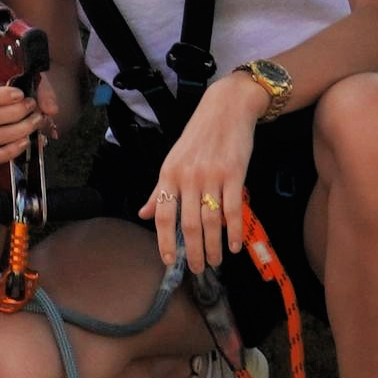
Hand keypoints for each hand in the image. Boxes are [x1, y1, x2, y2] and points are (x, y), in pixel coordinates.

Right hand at [0, 75, 57, 168]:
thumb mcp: (30, 83)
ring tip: (36, 122)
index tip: (20, 94)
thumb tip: (51, 110)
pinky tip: (26, 141)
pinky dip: (12, 151)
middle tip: (33, 108)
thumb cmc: (20, 93)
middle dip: (16, 114)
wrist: (19, 107)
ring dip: (19, 130)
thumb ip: (42, 92)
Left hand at [142, 86, 257, 277]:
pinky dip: (234, 231)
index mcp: (169, 174)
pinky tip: (234, 246)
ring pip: (211, 221)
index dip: (164, 241)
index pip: (163, 215)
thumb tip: (143, 213)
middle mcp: (187, 177)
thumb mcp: (172, 160)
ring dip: (213, 246)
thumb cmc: (198, 136)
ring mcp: (211, 176)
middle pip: (188, 224)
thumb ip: (160, 190)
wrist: (226, 108)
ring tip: (215, 261)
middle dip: (192, 251)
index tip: (168, 261)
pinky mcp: (234, 174)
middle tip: (197, 269)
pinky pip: (233, 209)